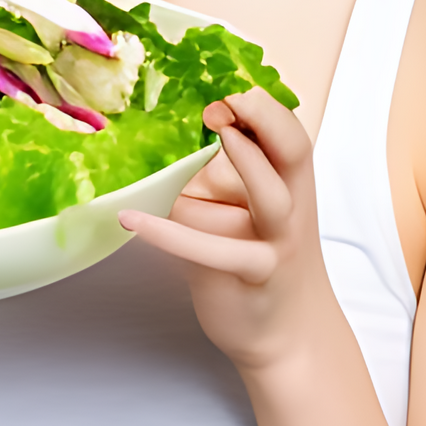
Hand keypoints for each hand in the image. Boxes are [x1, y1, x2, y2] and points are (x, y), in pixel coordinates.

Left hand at [117, 89, 338, 371]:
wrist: (286, 335)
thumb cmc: (252, 253)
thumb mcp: (236, 203)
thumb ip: (212, 168)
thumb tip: (152, 125)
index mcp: (286, 177)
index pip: (285, 127)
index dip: (259, 104)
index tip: (221, 90)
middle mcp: (291, 203)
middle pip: (294, 150)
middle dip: (265, 117)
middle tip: (226, 99)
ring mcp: (277, 241)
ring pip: (272, 197)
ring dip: (248, 162)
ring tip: (215, 132)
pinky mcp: (252, 275)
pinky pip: (214, 252)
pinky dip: (171, 234)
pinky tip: (130, 218)